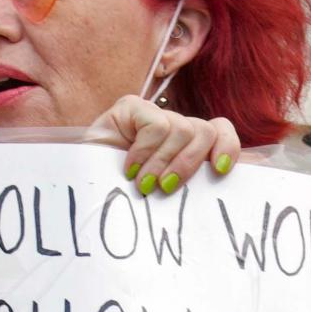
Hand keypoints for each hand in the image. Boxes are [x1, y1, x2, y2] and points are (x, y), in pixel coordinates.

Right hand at [86, 96, 239, 194]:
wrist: (79, 194)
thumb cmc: (123, 203)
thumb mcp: (165, 200)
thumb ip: (195, 191)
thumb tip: (231, 195)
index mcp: (186, 151)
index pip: (221, 132)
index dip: (228, 147)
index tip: (218, 171)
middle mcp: (174, 130)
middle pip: (206, 131)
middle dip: (189, 164)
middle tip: (166, 188)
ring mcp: (153, 116)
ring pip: (183, 129)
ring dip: (162, 164)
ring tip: (143, 185)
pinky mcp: (132, 108)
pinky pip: (156, 125)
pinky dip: (144, 151)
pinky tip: (129, 168)